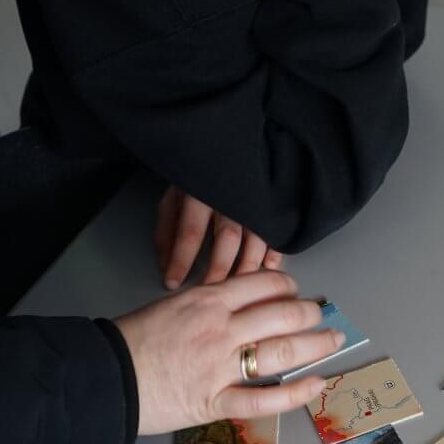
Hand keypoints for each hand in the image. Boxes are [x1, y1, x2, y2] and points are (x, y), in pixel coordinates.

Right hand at [114, 270, 342, 435]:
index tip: (296, 294)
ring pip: (282, 351)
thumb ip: (209, 305)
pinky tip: (317, 385)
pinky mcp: (216, 401)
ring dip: (315, 346)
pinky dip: (295, 393)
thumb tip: (240, 305)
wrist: (103, 376)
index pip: (262, 285)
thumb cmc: (131, 340)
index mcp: (208, 301)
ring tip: (333, 342)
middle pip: (282, 315)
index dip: (287, 288)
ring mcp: (221, 366)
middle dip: (310, 314)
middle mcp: (221, 330)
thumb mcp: (172, 306)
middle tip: (322, 317)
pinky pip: (264, 398)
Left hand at [155, 185, 282, 290]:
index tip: (173, 282)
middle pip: (227, 238)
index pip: (190, 232)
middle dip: (220, 268)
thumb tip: (165, 265)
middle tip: (212, 290)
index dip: (181, 260)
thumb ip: (167, 232)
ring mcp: (254, 202)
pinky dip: (275, 251)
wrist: (225, 153)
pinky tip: (269, 267)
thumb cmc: (198, 180)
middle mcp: (229, 197)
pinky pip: (277, 232)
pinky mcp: (271, 207)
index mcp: (200, 192)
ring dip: (249, 266)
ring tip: (239, 286)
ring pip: (256, 238)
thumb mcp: (174, 199)